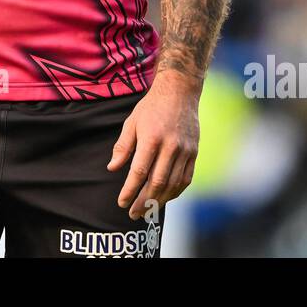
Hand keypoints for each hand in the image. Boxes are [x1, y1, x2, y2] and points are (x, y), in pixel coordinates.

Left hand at [107, 70, 200, 218]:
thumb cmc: (151, 107)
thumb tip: (112, 168)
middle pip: (157, 182)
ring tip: (148, 211)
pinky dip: (175, 192)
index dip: (130, 190)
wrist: (179, 92)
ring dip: (159, 201)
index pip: (139, 172)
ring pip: (173, 184)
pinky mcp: (194, 152)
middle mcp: (170, 146)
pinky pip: (186, 179)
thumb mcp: (131, 122)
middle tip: (133, 214)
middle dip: (144, 202)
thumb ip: (122, 146)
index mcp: (151, 138)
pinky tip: (165, 198)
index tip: (121, 202)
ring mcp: (185, 150)